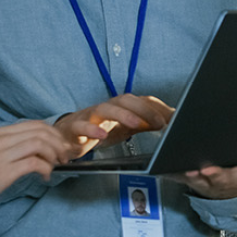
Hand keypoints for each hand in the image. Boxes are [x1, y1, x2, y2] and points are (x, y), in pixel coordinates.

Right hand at [0, 120, 76, 233]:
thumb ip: (13, 147)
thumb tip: (39, 150)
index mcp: (0, 133)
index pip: (36, 124)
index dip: (55, 134)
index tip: (62, 147)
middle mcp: (1, 139)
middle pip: (41, 131)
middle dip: (59, 143)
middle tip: (65, 157)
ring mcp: (2, 154)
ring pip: (40, 143)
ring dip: (54, 155)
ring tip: (56, 166)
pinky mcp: (3, 171)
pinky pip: (34, 163)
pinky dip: (46, 169)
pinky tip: (45, 177)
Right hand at [55, 94, 174, 158]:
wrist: (65, 136)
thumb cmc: (98, 129)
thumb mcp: (125, 127)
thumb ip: (145, 124)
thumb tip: (169, 121)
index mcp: (118, 107)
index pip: (139, 101)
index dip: (155, 109)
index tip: (171, 120)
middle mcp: (105, 108)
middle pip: (124, 100)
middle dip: (142, 109)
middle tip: (158, 123)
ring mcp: (89, 116)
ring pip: (104, 109)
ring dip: (121, 115)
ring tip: (135, 124)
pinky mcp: (74, 127)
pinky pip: (81, 126)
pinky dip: (91, 130)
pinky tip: (101, 136)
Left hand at [168, 138, 236, 200]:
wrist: (225, 195)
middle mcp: (232, 180)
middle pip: (231, 176)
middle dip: (226, 170)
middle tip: (217, 164)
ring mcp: (212, 182)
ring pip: (208, 179)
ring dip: (203, 174)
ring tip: (199, 168)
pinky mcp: (194, 180)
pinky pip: (186, 177)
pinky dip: (182, 173)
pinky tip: (179, 166)